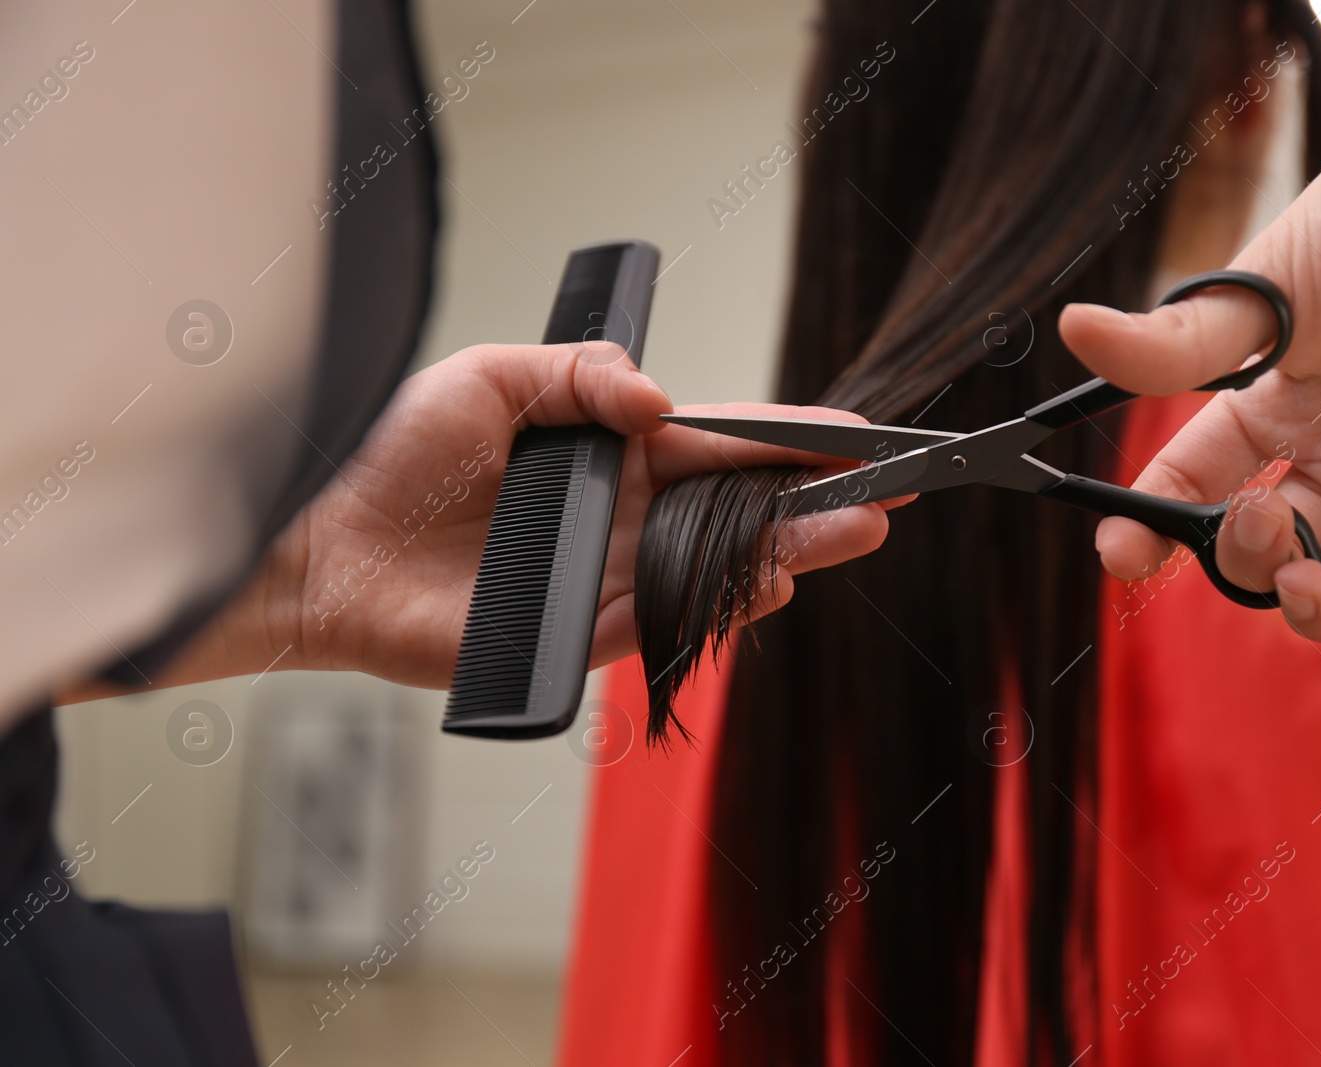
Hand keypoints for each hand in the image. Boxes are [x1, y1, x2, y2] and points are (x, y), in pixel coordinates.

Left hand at [62, 343, 897, 698]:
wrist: (317, 540)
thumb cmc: (388, 451)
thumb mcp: (486, 375)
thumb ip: (578, 374)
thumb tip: (661, 400)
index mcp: (606, 449)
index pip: (717, 442)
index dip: (786, 439)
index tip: (853, 435)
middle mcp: (617, 514)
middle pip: (737, 511)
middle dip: (813, 504)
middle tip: (882, 497)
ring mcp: (602, 577)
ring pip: (714, 570)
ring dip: (784, 557)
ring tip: (845, 535)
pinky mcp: (575, 636)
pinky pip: (662, 623)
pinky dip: (715, 608)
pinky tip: (765, 584)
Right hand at [1059, 83, 1320, 662]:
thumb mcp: (1260, 294)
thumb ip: (1173, 342)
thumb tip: (1073, 327)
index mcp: (1275, 408)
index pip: (1197, 486)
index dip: (1152, 526)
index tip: (1122, 556)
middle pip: (1274, 545)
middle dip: (1249, 559)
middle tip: (1260, 517)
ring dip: (1319, 607)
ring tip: (1307, 586)